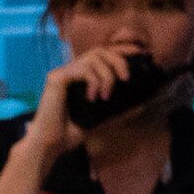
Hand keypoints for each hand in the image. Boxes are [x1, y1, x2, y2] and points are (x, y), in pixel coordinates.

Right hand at [22, 44, 144, 155]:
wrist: (51, 144)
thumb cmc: (72, 132)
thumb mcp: (103, 119)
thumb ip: (119, 110)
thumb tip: (142, 104)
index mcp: (82, 76)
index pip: (103, 54)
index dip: (122, 50)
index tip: (140, 54)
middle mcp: (72, 70)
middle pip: (100, 50)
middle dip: (118, 60)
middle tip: (126, 78)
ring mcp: (64, 72)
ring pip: (93, 57)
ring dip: (107, 75)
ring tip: (107, 95)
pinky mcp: (57, 77)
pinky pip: (82, 69)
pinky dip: (93, 81)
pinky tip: (93, 97)